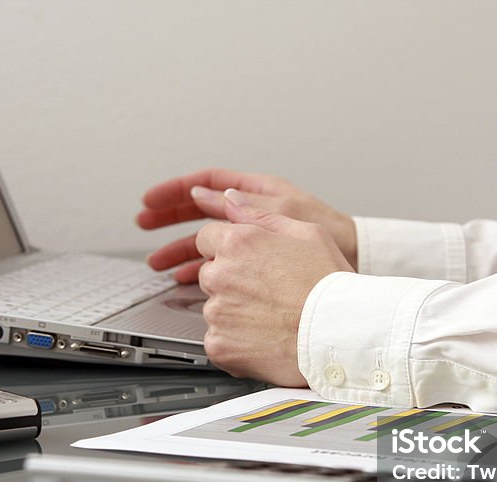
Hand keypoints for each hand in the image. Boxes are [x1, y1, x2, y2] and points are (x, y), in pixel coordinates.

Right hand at [138, 168, 357, 282]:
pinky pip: (220, 265)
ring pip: (207, 243)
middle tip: (142, 226)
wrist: (354, 270)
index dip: (175, 191)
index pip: (207, 184)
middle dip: (168, 220)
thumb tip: (204, 194)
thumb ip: (244, 205)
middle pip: (200, 212)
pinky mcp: (258, 266)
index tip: (151, 201)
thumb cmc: (332, 237)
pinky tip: (185, 281)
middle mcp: (253, 216)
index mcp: (259, 193)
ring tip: (157, 265)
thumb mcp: (284, 213)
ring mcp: (255, 241)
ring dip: (180, 251)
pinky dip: (200, 271)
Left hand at [195, 189, 353, 384]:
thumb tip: (230, 199)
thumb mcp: (307, 232)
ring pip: (215, 309)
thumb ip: (260, 214)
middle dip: (230, 281)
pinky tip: (264, 339)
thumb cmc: (329, 286)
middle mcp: (220, 275)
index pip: (207, 238)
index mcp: (236, 242)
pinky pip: (219, 340)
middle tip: (268, 294)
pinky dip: (236, 342)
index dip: (230, 250)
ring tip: (271, 319)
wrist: (339, 336)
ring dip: (234, 313)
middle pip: (210, 274)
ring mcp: (216, 313)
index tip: (249, 264)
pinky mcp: (219, 345)